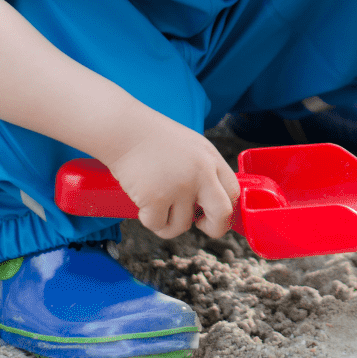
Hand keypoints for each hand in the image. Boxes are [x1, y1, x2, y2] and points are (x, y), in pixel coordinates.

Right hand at [106, 111, 240, 239]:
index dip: (227, 208)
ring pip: (183, 226)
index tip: (215, 214)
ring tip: (157, 204)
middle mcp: (201, 173)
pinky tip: (142, 200)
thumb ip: (204, 170)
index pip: (234, 192)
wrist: (123, 129)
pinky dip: (149, 219)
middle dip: (215, 228)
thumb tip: (209, 204)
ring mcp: (180, 186)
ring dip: (169, 222)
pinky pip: (158, 225)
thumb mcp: (191, 146)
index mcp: (210, 158)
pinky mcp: (157, 198)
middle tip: (201, 226)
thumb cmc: (152, 137)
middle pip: (222, 214)